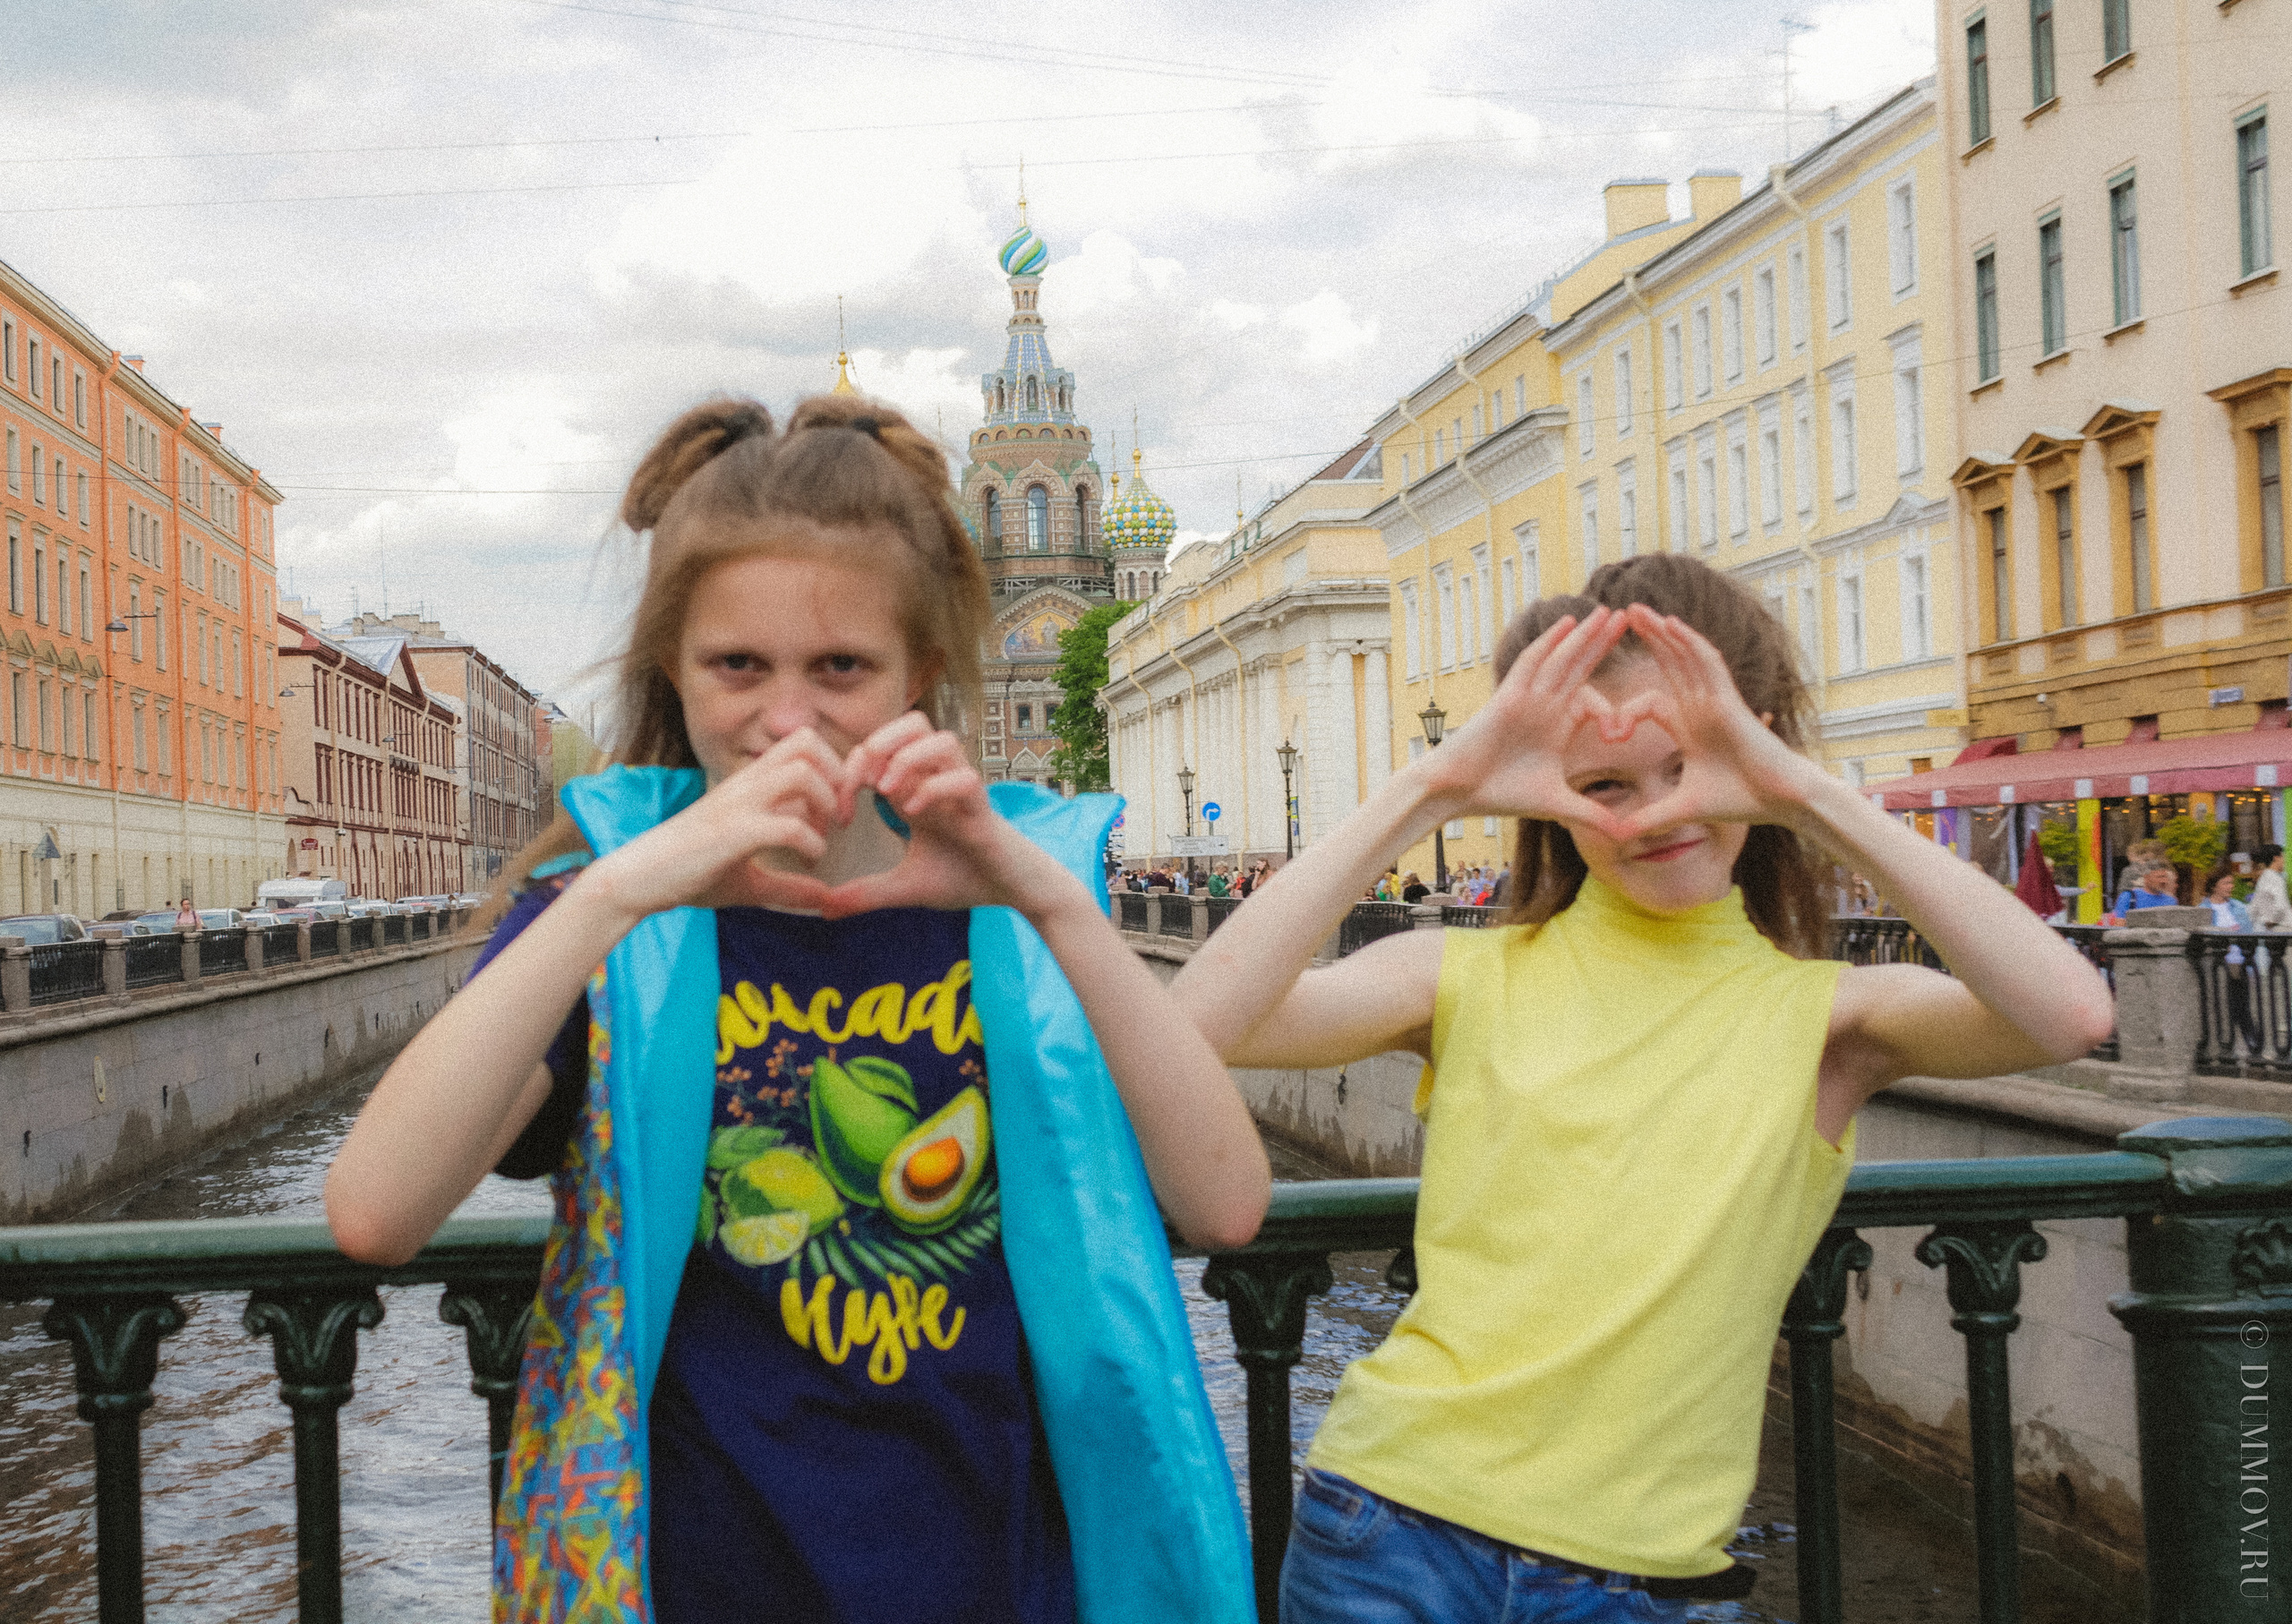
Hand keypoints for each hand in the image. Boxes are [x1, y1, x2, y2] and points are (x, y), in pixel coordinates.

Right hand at [579, 729, 841, 919]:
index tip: (837, 811)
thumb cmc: (688, 873)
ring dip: (825, 804)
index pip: (802, 742)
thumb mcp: (748, 879)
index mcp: (748, 784)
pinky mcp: (732, 832)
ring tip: (822, 838)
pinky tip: (807, 862)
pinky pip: (787, 825)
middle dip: (837, 777)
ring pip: (801, 772)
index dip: (833, 769)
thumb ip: (787, 886)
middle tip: (839, 819)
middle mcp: (745, 785)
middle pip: (807, 742)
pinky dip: (810, 844)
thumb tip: (826, 897)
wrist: (639, 879)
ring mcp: (737, 804)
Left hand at [817, 714, 1056, 919]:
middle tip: (864, 785)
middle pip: (914, 722)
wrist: (1014, 892)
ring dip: (909, 759)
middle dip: (880, 743)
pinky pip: (966, 778)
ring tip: (888, 793)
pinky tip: (915, 814)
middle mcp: (940, 780)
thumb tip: (823, 910)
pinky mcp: (984, 810)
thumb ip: (866, 893)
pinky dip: (936, 789)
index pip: (881, 748)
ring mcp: (963, 791)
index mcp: (918, 788)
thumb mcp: (905, 887)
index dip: (851, 769)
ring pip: (942, 739)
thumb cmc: (965, 879)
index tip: (839, 814)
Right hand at [1415, 607, 1637, 835]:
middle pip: (1579, 668)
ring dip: (1584, 637)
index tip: (1621, 734)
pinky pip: (1533, 662)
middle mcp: (1544, 706)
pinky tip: (1570, 623)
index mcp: (1556, 726)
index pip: (1590, 703)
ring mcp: (1528, 698)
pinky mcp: (1510, 696)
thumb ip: (1590, 814)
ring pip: (1561, 660)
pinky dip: (1550, 643)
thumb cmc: (1500, 794)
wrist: (1458, 791)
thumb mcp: (1556, 804)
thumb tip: (1624, 836)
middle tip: (1630, 619)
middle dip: (1603, 644)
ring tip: (1607, 613)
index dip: (1612, 713)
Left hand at [1605, 605, 1829, 839]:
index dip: (1625, 713)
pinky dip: (1690, 644)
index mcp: (1689, 727)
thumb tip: (1618, 837)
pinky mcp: (1730, 700)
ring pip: (1686, 657)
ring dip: (1663, 633)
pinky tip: (1671, 625)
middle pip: (1670, 665)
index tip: (1609, 732)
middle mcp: (1701, 707)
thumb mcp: (1683, 809)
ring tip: (1638, 611)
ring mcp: (1716, 700)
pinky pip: (1708, 664)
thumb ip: (1650, 819)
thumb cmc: (1742, 800)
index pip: (1651, 704)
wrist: (1781, 801)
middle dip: (1647, 641)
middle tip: (1621, 616)